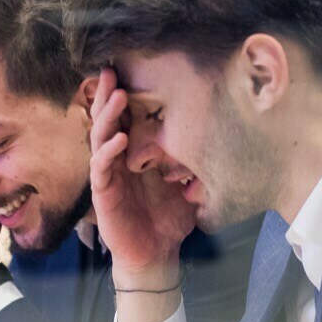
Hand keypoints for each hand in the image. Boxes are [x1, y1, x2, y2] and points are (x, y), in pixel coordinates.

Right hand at [88, 67, 194, 283]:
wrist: (156, 254)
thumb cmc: (168, 219)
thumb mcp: (188, 184)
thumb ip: (196, 161)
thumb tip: (221, 136)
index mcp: (133, 153)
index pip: (125, 116)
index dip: (123, 93)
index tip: (127, 68)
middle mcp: (116, 159)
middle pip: (107, 120)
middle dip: (107, 94)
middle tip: (111, 69)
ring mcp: (107, 175)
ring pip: (100, 138)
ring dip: (107, 116)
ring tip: (115, 96)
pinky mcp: (103, 193)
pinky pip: (101, 168)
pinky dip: (108, 152)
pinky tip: (119, 139)